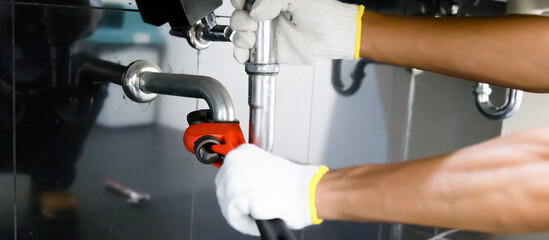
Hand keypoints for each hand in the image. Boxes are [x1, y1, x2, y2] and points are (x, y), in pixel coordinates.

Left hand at [215, 144, 328, 234]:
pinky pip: (233, 218)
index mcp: (242, 152)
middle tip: (252, 209)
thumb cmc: (295, 182)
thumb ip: (250, 172)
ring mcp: (232, 179)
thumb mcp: (267, 166)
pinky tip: (259, 218)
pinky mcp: (235, 197)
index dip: (237, 189)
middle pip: (223, 190)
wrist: (306, 190)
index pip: (227, 175)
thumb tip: (244, 184)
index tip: (245, 196)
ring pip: (227, 205)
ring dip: (242, 214)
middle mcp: (234, 161)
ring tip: (259, 213)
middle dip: (237, 203)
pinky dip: (245, 224)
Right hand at [230, 0, 363, 64]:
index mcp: (270, 0)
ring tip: (253, 37)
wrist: (332, 37)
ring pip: (238, 33)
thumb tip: (255, 12)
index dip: (240, 2)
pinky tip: (246, 53)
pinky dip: (240, 53)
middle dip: (241, 19)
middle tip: (255, 23)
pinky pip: (245, 52)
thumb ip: (272, 0)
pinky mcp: (266, 50)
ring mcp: (264, 32)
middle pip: (238, 14)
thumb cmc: (322, 13)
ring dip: (240, 36)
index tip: (246, 5)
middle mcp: (265, 14)